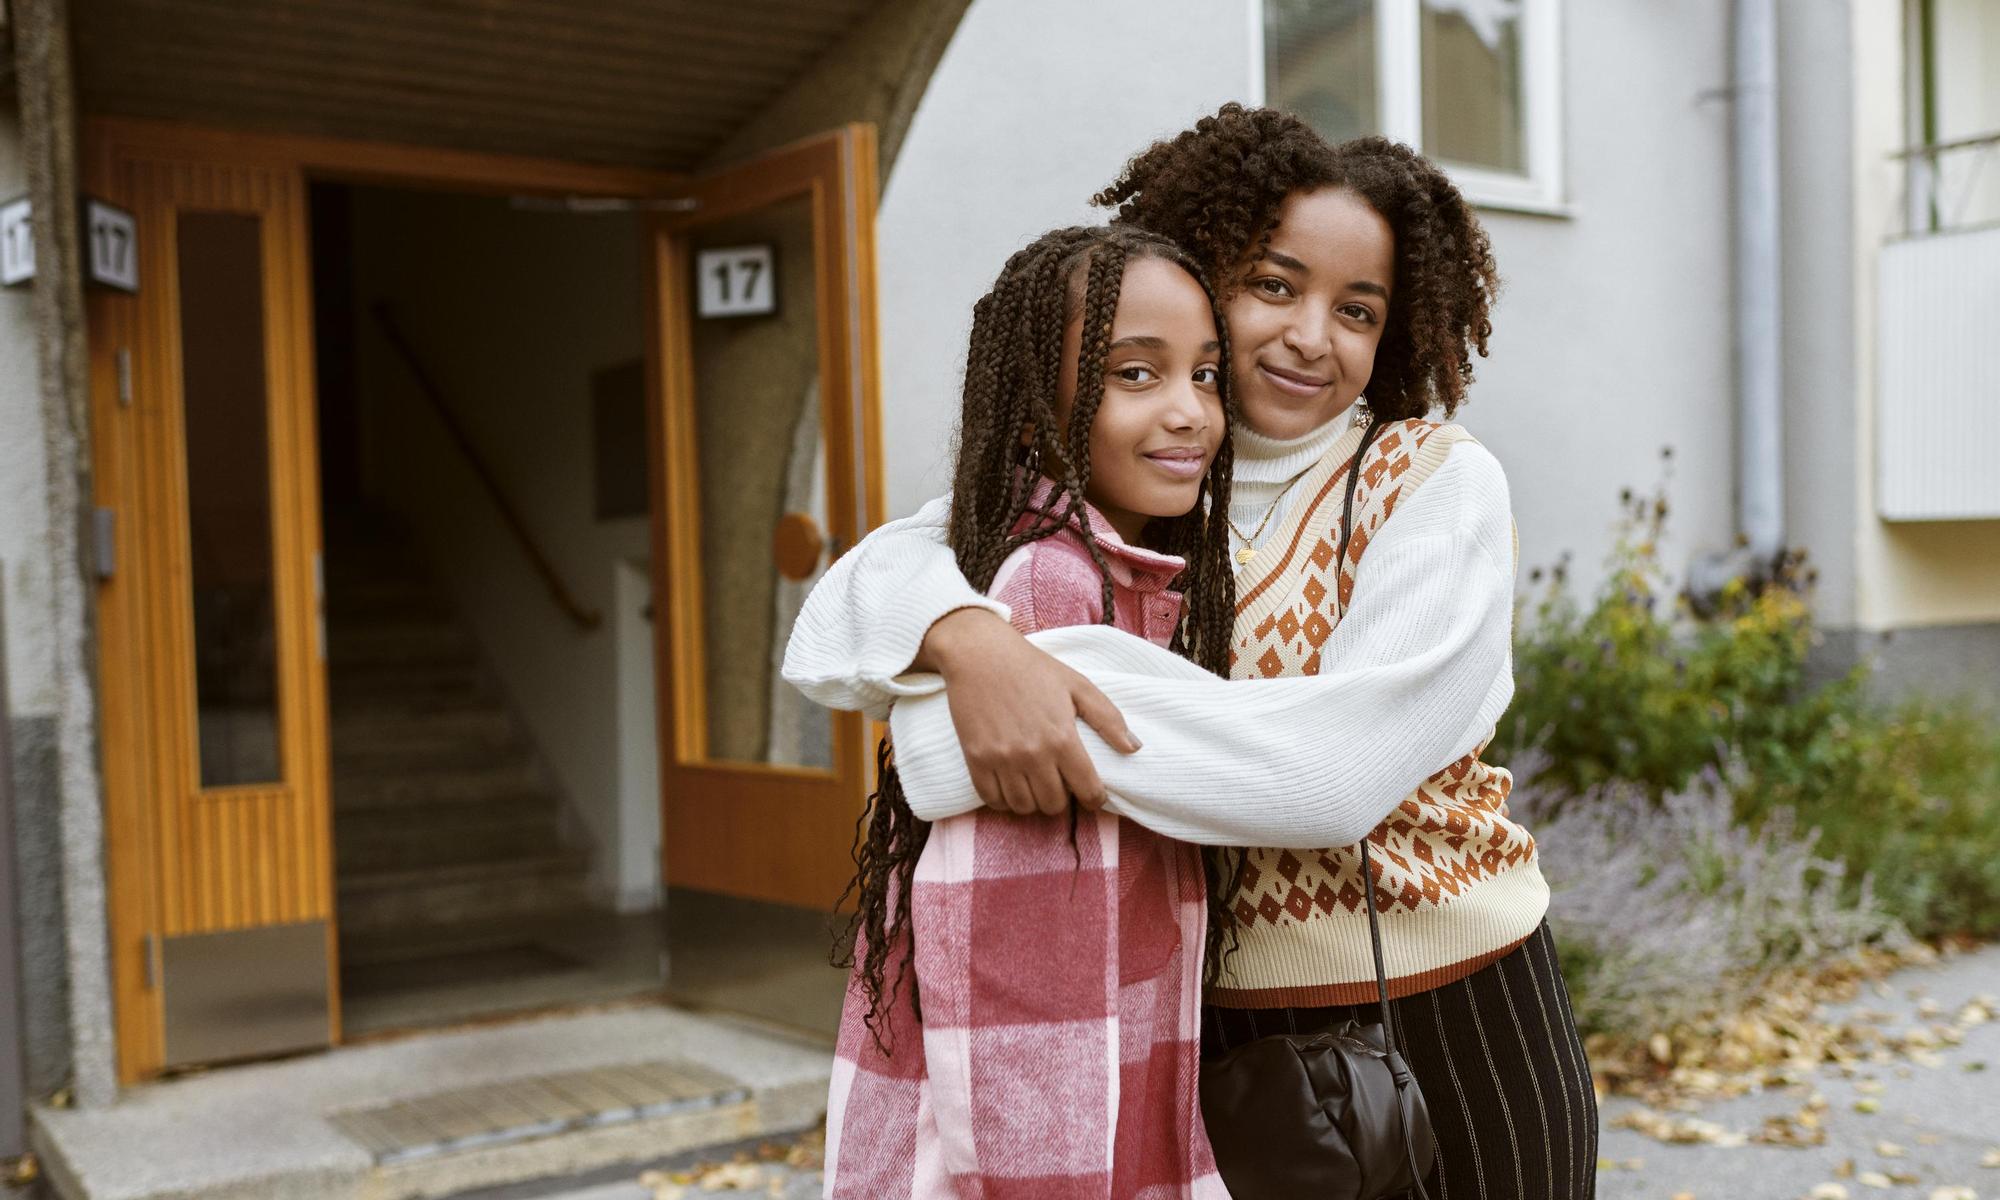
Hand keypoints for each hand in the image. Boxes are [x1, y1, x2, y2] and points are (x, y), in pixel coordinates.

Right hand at [916, 608, 1140, 816]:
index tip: (1092, 795)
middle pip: (1054, 805)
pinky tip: (1011, 786)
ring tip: (1035, 785)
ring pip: (1024, 807)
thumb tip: (1133, 748)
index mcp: (1062, 738)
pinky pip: (993, 800)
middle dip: (1062, 799)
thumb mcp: (1077, 685)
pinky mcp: (976, 760)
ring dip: (1033, 802)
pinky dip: (1004, 800)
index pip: (1088, 790)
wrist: (980, 654)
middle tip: (1060, 784)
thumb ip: (1108, 718)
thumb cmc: (1032, 668)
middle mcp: (1033, 754)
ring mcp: (1002, 759)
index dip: (1095, 799)